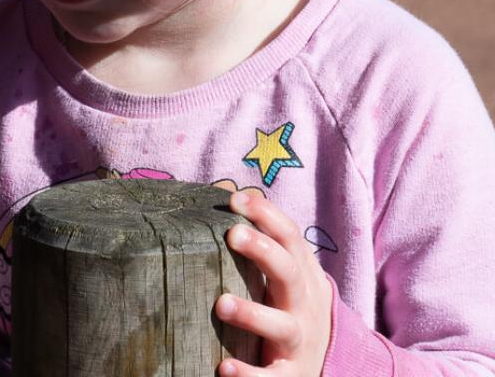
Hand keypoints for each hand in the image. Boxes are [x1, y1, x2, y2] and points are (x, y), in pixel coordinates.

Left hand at [214, 191, 332, 376]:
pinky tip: (224, 368)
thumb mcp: (286, 273)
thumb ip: (263, 241)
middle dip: (263, 251)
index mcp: (301, 275)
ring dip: (252, 313)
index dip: (266, 214)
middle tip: (232, 234)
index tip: (235, 198)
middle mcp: (303, 304)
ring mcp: (299, 340)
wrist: (330, 361)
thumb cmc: (291, 306)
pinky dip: (250, 375)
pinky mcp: (291, 375)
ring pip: (282, 326)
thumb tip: (226, 192)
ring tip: (221, 304)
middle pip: (289, 272)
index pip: (289, 237)